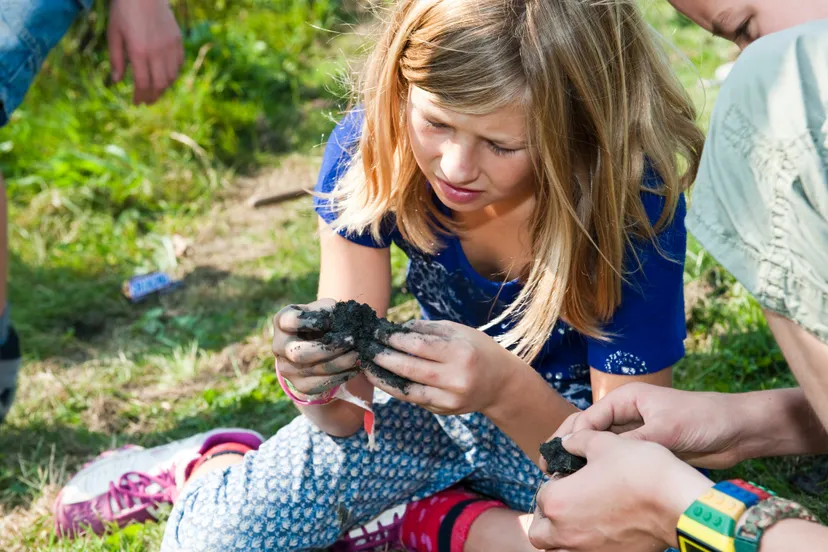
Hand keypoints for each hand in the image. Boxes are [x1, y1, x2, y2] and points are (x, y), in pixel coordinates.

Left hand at [108, 0, 183, 104]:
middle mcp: (156, 52)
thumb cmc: (124, 11)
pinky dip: (174, 74)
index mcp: (138, 52)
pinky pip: (179, 64)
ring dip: (164, 87)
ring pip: (171, 76)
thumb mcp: (114, 34)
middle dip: (153, 96)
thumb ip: (116, 59)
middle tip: (147, 102)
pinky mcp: (177, 40)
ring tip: (156, 91)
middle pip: (159, 84)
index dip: (140, 96)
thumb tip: (117, 81)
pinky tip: (167, 76)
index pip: (143, 83)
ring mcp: (169, 47)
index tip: (136, 103)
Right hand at [271, 299, 359, 396]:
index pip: (291, 321)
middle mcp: (279, 346)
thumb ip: (328, 310)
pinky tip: (355, 367)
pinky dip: (341, 375)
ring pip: (315, 369)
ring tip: (358, 354)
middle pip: (300, 353)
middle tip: (352, 340)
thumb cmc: (320, 320)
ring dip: (341, 362)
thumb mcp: (323, 309)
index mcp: (282, 322)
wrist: (314, 344)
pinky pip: (321, 384)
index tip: (329, 321)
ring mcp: (287, 368)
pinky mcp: (300, 384)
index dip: (310, 321)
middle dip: (329, 348)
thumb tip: (339, 318)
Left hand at [364, 320, 516, 414]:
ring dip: (383, 380)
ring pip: (408, 390)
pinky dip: (397, 390)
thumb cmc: (477, 350)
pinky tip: (384, 380)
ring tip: (367, 369)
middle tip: (365, 349)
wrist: (501, 383)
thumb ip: (428, 330)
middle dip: (384, 359)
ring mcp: (450, 399)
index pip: (420, 346)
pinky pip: (415, 399)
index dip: (395, 340)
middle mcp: (456, 379)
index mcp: (461, 354)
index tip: (377, 332)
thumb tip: (396, 329)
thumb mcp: (459, 332)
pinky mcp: (445, 411)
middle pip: (411, 369)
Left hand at [529, 431, 712, 551]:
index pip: (541, 494)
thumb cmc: (640, 470)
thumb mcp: (604, 443)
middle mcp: (566, 533)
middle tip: (566, 501)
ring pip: (558, 550)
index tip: (570, 476)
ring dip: (561, 536)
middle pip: (540, 531)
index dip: (555, 482)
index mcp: (557, 502)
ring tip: (580, 519)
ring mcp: (588, 551)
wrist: (678, 503)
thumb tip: (566, 443)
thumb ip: (577, 441)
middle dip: (548, 516)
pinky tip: (601, 530)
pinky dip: (585, 546)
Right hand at [554, 383, 746, 468]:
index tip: (555, 457)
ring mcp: (636, 433)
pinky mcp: (647, 450)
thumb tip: (598, 456)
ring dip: (584, 461)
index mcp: (627, 399)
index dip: (570, 437)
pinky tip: (593, 485)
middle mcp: (627, 414)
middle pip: (589, 432)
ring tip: (566, 480)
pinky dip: (603, 470)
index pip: (588, 418)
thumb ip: (632, 442)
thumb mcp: (665, 430)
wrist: (738, 430)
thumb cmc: (703, 419)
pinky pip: (618, 461)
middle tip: (549, 468)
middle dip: (569, 448)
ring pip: (601, 449)